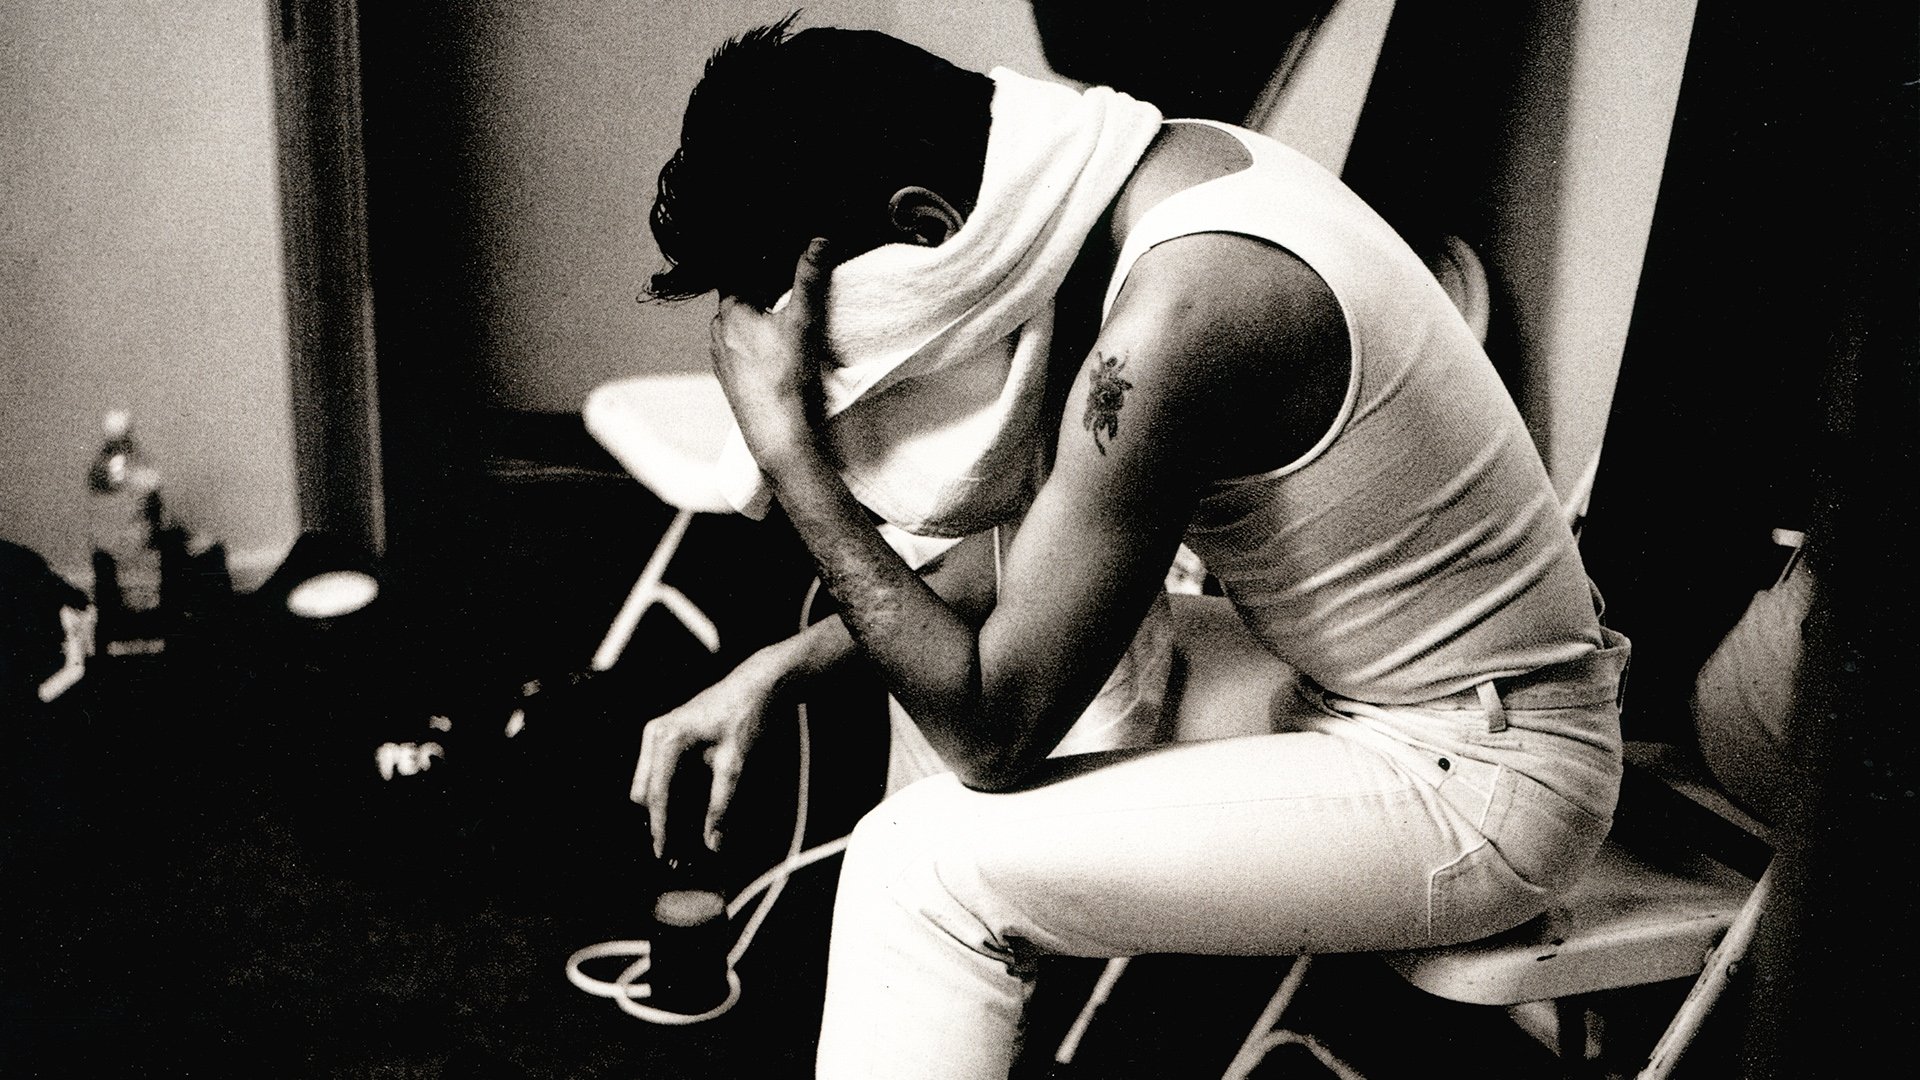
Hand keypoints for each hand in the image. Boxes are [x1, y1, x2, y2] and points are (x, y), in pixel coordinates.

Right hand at [631, 652, 783, 858]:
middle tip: (674, 854)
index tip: (663, 854)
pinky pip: (657, 773)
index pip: (657, 794)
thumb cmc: (746, 718)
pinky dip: (667, 794)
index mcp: (668, 739)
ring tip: (678, 840)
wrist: (756, 684)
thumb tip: (714, 843)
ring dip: (660, 809)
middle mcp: (655, 734)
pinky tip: (682, 813)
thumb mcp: (735, 764)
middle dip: (657, 821)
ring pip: (647, 784)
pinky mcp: (664, 735)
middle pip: (644, 792)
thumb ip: (721, 805)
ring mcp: (657, 733)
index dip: (661, 828)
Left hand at [710, 238, 834, 471]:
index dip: (758, 265)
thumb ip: (809, 278)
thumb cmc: (785, 380)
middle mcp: (718, 334)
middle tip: (789, 292)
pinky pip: (742, 353)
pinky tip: (779, 356)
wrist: (777, 436)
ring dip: (760, 322)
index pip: (736, 274)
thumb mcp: (802, 321)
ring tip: (786, 324)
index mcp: (728, 313)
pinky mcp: (732, 382)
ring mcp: (722, 360)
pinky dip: (758, 347)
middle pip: (740, 300)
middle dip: (763, 294)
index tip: (777, 260)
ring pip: (740, 328)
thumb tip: (818, 241)